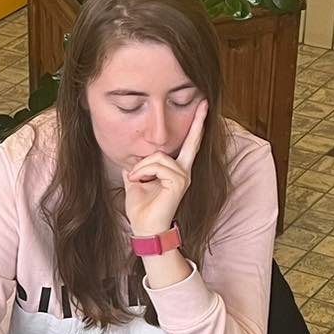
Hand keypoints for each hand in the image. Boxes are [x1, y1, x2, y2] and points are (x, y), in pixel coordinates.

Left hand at [124, 101, 207, 238]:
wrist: (144, 228)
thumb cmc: (142, 209)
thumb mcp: (136, 182)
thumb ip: (137, 168)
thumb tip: (130, 159)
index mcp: (176, 171)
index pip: (189, 145)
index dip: (196, 127)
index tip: (203, 107)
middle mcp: (184, 172)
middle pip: (190, 143)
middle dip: (197, 122)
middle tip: (203, 105)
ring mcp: (183, 177)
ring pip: (159, 156)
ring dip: (141, 166)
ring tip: (136, 178)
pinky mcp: (179, 183)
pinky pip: (158, 165)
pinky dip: (143, 171)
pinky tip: (139, 180)